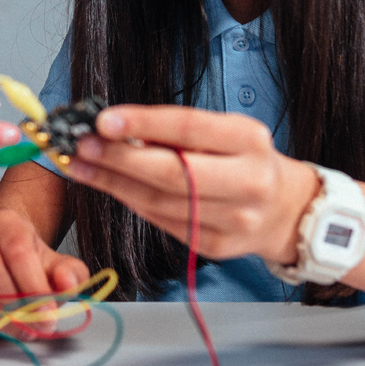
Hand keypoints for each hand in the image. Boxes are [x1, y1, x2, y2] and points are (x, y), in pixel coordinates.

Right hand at [0, 211, 90, 337]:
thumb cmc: (30, 265)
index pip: (18, 252)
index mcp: (7, 222)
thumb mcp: (58, 267)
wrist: (3, 261)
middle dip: (14, 309)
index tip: (48, 316)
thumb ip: (71, 275)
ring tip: (11, 332)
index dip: (34, 288)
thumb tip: (67, 282)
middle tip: (31, 329)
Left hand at [64, 105, 320, 263]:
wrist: (283, 209)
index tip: (102, 119)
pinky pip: (163, 221)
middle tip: (81, 145)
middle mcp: (248, 181)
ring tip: (81, 164)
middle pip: (172, 172)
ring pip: (160, 202)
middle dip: (119, 159)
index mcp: (249, 140)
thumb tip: (115, 127)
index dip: (143, 123)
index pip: (189, 128)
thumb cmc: (243, 159)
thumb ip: (176, 130)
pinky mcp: (216, 246)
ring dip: (114, 182)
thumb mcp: (224, 132)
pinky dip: (133, 202)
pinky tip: (111, 186)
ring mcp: (234, 219)